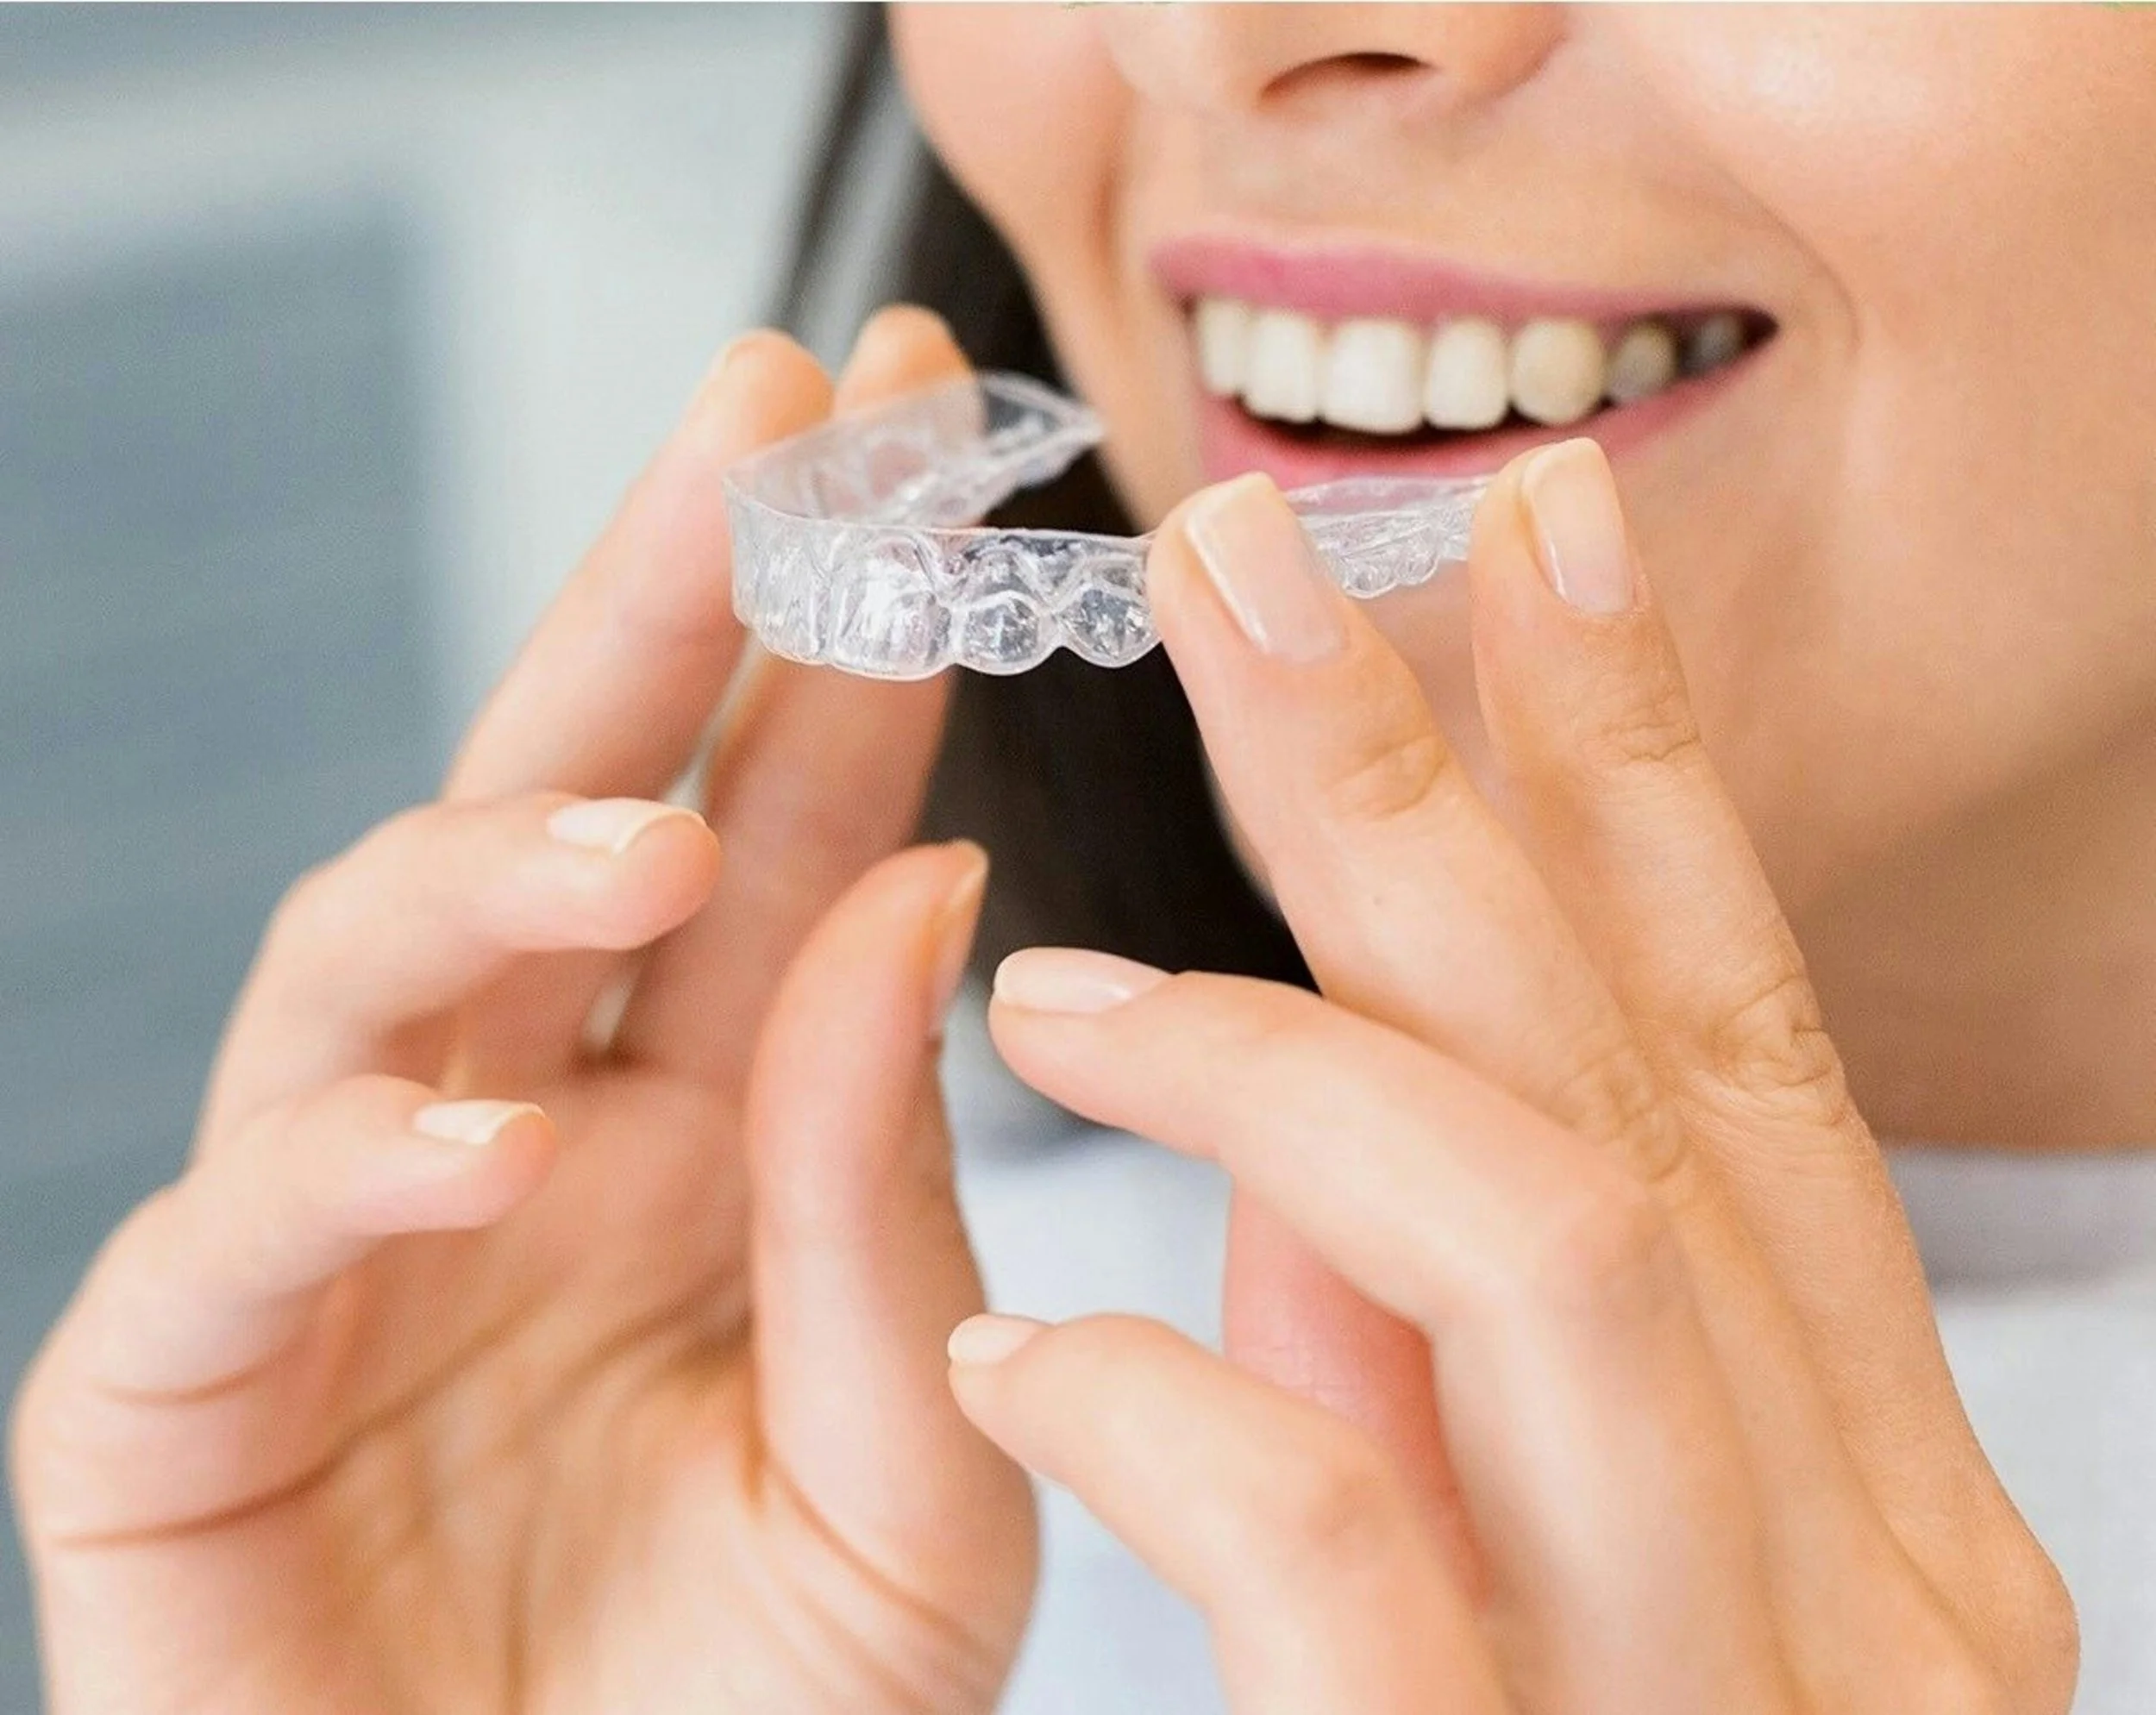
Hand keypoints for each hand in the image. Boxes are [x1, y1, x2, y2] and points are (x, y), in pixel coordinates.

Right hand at [8, 309, 1034, 1713]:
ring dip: (489, 867)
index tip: (918, 429)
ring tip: (633, 831)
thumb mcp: (917, 1483)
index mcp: (709, 1136)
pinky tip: (472, 1145)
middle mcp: (519, 1140)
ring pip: (364, 967)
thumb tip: (925, 883)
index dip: (840, 631)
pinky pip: (224, 1246)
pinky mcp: (174, 1411)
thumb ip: (894, 1210)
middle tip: (768, 406)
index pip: (782, 829)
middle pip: (566, 807)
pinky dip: (338, 1176)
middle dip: (655, 598)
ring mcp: (338, 1250)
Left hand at [952, 444, 2077, 1711]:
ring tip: (1058, 976)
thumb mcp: (1534, 1583)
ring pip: (1556, 1247)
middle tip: (1247, 552)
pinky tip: (1024, 1331)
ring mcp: (1719, 1693)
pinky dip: (1185, 1403)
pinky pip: (1361, 1547)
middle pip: (1637, 1070)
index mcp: (1857, 1474)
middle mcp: (1851, 1562)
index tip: (1521, 537)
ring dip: (1294, 1057)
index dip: (1631, 769)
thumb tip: (1303, 1126)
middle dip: (1440, 786)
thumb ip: (1444, 1371)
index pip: (1729, 1044)